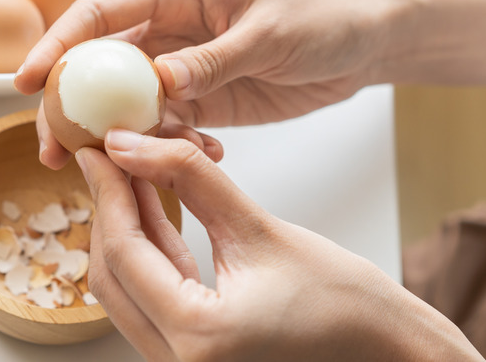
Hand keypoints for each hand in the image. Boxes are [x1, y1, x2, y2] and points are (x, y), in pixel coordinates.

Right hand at [15, 0, 396, 168]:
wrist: (360, 46)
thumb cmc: (320, 19)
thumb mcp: (268, 35)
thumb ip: (213, 59)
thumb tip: (158, 82)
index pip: (102, 16)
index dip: (58, 45)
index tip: (26, 81)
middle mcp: (171, 31)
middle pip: (101, 68)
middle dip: (70, 106)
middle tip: (51, 149)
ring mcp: (184, 69)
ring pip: (129, 104)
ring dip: (115, 137)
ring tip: (109, 171)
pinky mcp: (204, 101)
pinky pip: (169, 126)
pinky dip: (169, 147)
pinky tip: (194, 160)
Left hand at [76, 129, 483, 361]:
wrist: (387, 351)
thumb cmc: (346, 302)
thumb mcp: (260, 228)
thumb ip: (191, 179)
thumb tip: (133, 144)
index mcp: (197, 338)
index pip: (124, 252)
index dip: (106, 191)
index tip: (97, 149)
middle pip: (113, 276)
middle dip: (108, 211)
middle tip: (109, 158)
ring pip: (127, 291)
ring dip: (126, 232)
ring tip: (130, 175)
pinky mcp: (194, 358)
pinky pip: (154, 303)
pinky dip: (151, 257)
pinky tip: (153, 210)